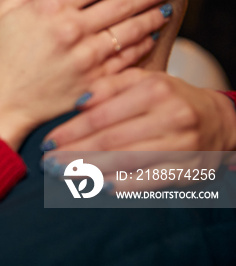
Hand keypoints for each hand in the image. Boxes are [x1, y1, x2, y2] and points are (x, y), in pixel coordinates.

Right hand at [0, 0, 173, 149]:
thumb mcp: (5, 9)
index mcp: (52, 7)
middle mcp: (73, 29)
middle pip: (125, 2)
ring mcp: (86, 58)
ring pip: (132, 30)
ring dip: (153, 16)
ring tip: (165, 7)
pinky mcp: (94, 82)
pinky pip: (128, 59)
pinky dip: (143, 46)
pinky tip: (150, 37)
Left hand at [42, 68, 235, 189]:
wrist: (219, 119)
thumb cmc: (169, 96)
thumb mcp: (142, 80)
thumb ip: (108, 86)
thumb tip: (77, 103)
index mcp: (154, 90)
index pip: (102, 115)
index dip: (71, 131)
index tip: (47, 142)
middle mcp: (171, 117)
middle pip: (111, 141)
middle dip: (74, 154)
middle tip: (48, 163)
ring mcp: (183, 146)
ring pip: (127, 162)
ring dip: (91, 171)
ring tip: (64, 175)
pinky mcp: (190, 170)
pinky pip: (150, 181)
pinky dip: (123, 185)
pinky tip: (99, 186)